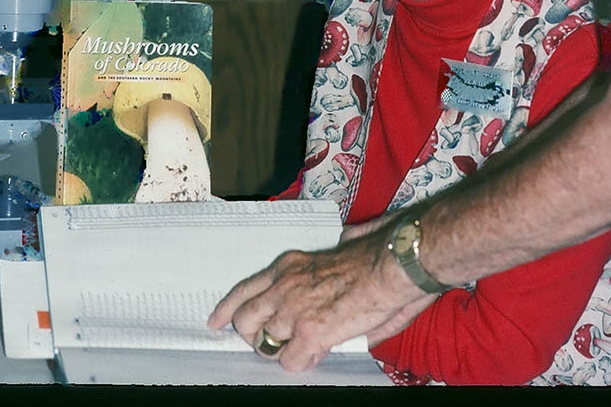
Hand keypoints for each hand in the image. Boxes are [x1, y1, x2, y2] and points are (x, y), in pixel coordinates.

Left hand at [207, 223, 435, 370]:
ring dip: (279, 350)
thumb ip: (328, 261)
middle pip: (245, 319)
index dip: (228, 309)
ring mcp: (294, 309)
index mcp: (290, 265)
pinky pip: (291, 362)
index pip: (244, 289)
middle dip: (253, 335)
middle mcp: (284, 284)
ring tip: (297, 349)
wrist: (394, 263)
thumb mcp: (337, 248)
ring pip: (263, 343)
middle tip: (268, 342)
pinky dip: (303, 362)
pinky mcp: (310, 332)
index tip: (216, 321)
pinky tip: (319, 353)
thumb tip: (341, 252)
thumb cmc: (377, 255)